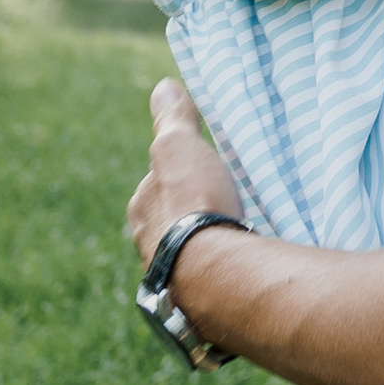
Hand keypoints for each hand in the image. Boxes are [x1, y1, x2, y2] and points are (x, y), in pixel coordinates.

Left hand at [127, 76, 245, 264]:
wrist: (212, 270)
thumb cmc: (191, 202)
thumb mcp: (179, 146)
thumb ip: (172, 120)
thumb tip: (163, 87)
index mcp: (141, 209)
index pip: (156, 184)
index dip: (177, 174)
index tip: (199, 171)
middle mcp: (148, 244)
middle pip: (173, 218)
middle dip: (192, 211)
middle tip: (223, 201)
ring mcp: (173, 274)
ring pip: (191, 248)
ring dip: (209, 239)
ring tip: (237, 231)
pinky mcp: (199, 297)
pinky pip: (211, 271)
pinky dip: (224, 262)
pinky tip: (242, 258)